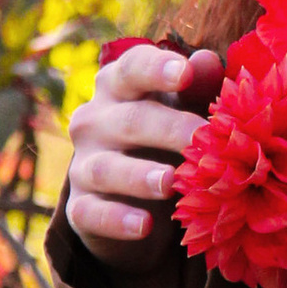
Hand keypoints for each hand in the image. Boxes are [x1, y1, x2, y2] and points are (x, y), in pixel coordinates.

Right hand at [63, 40, 224, 287]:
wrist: (134, 202)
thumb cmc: (164, 140)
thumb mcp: (184, 110)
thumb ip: (197, 87)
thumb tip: (206, 61)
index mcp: (119, 86)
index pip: (133, 68)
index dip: (158, 68)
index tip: (184, 73)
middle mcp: (93, 121)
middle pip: (130, 120)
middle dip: (170, 130)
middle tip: (203, 140)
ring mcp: (82, 165)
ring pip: (107, 168)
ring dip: (139, 176)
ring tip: (170, 183)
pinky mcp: (80, 209)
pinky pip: (94, 213)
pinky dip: (118, 220)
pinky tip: (145, 226)